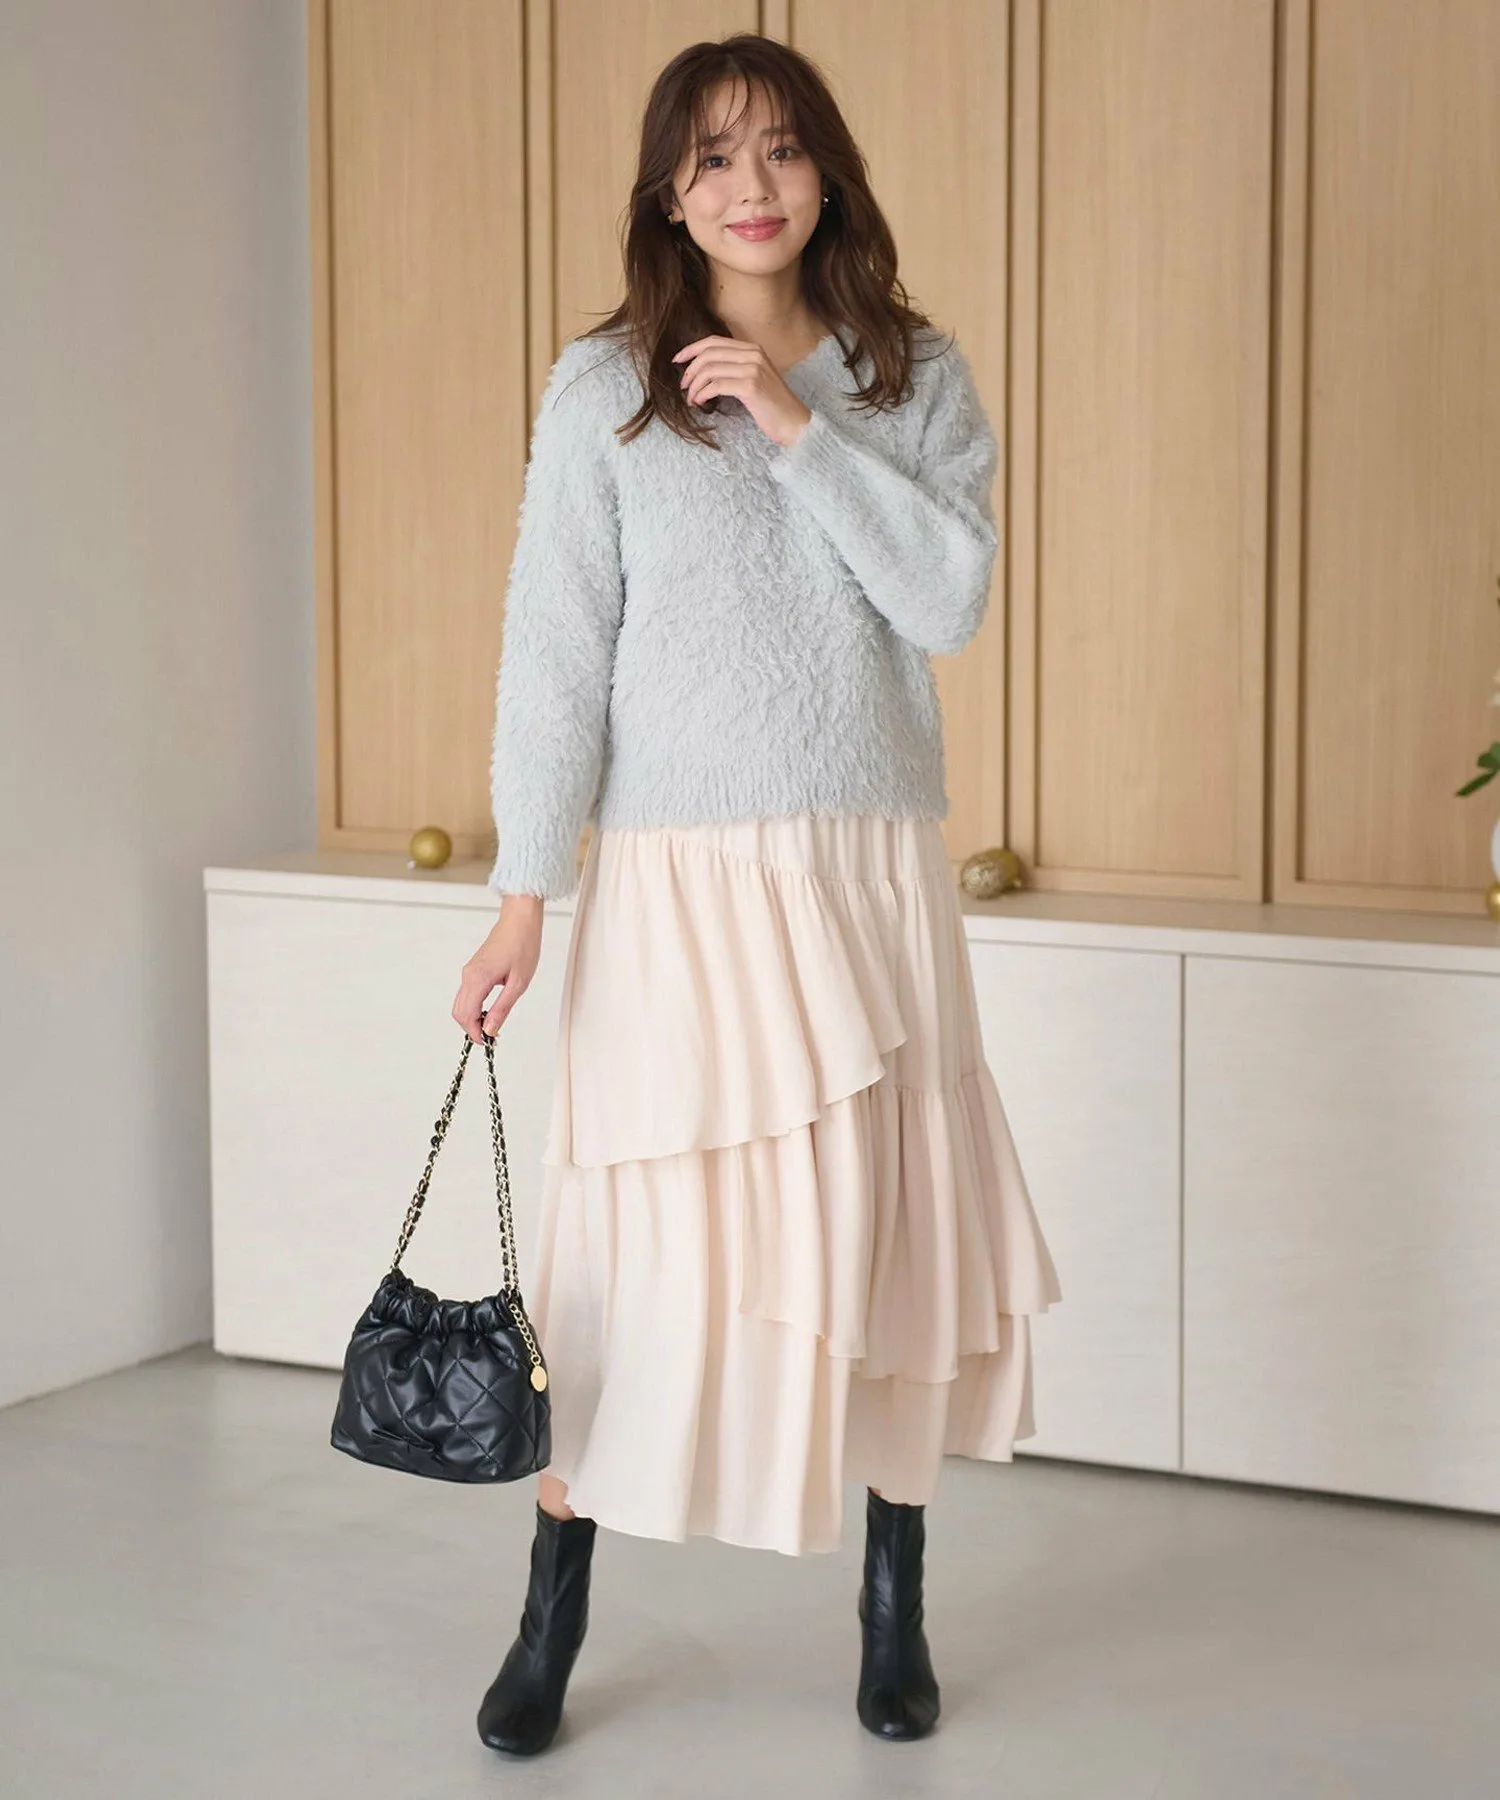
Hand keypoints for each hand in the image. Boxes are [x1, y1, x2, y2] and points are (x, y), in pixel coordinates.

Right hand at [452, 896, 543, 1042]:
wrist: (520, 921)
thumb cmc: (523, 946)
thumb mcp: (519, 983)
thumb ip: (502, 1008)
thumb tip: (490, 1030)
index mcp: (478, 979)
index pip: (466, 1016)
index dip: (475, 1033)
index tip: (489, 1042)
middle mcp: (468, 976)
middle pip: (459, 1012)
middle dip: (471, 1028)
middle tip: (492, 1036)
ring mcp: (469, 971)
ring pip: (461, 1003)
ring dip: (473, 1018)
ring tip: (494, 1024)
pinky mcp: (474, 969)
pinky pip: (467, 994)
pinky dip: (474, 1007)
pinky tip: (491, 1009)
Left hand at [672, 335, 812, 448]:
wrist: (794, 423)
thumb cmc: (772, 406)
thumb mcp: (755, 379)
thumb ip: (736, 368)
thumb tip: (705, 370)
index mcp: (753, 349)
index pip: (714, 341)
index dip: (692, 349)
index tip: (678, 360)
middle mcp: (753, 354)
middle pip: (709, 353)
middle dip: (690, 369)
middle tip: (684, 386)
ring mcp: (752, 369)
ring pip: (710, 369)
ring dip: (695, 385)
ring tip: (692, 399)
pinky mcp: (750, 386)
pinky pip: (716, 385)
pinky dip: (702, 394)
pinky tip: (700, 403)